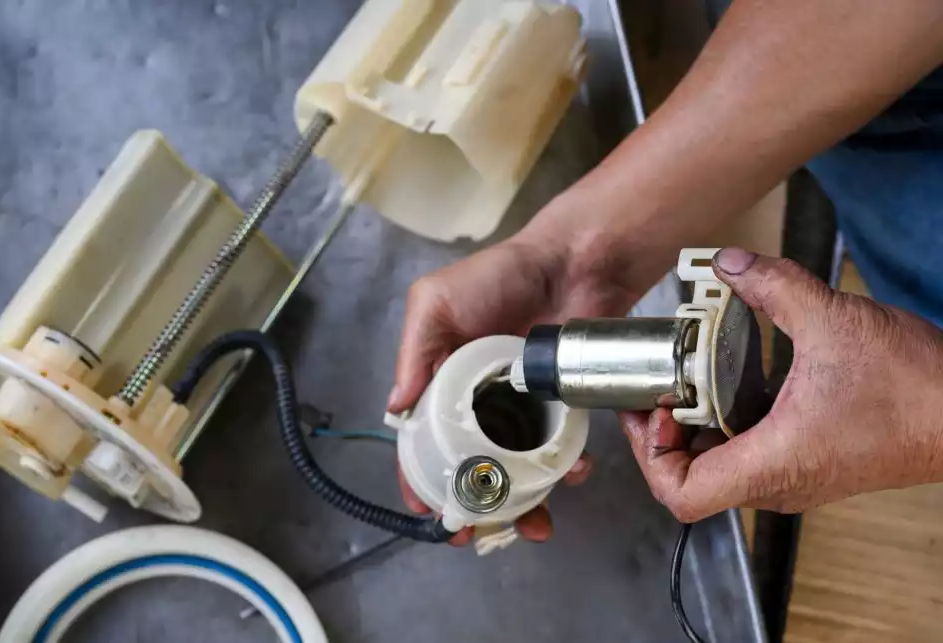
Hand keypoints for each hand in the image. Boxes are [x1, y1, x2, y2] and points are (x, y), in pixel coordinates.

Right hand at [389, 227, 642, 542]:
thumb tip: (395, 409)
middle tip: (481, 532)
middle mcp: (478, 400)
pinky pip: (558, 448)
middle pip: (471, 463)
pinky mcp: (560, 406)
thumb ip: (414, 352)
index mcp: (440, 378)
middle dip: (475, 503)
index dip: (419, 477)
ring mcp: (521, 406)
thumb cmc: (497, 277)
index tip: (428, 511)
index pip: (422, 439)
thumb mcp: (436, 302)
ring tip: (537, 523)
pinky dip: (564, 469)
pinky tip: (573, 475)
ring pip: (516, 466)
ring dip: (524, 500)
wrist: (572, 263)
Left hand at [621, 248, 942, 522]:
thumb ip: (772, 286)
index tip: (652, 409)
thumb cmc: (917, 387)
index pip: (681, 495)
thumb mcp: (833, 320)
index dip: (650, 456)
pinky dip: (728, 424)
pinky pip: (748, 455)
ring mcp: (795, 478)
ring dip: (696, 427)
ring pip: (719, 468)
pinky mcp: (810, 464)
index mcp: (773, 464)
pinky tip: (731, 382)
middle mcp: (778, 483)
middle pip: (691, 480)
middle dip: (664, 433)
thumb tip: (728, 263)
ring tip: (689, 378)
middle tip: (661, 385)